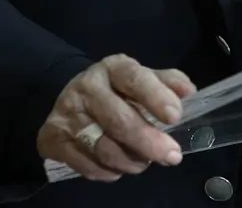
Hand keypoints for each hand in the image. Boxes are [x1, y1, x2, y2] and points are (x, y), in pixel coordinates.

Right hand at [36, 55, 196, 181]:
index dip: (155, 97)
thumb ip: (166, 82)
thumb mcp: (140, 79)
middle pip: (119, 120)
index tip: (175, 117)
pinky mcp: (52, 140)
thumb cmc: (116, 90)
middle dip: (149, 142)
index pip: (134, 78)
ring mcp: (66, 115)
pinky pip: (86, 165)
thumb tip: (189, 91)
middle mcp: (86, 88)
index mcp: (112, 68)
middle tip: (172, 156)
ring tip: (144, 162)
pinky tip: (118, 167)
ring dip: (131, 161)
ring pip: (103, 148)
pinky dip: (108, 172)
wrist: (69, 97)